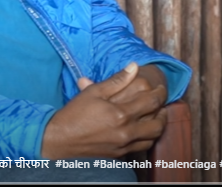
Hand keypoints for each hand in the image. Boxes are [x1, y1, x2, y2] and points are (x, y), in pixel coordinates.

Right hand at [41, 62, 167, 158]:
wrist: (58, 141)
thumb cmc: (74, 115)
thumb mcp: (93, 92)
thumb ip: (117, 80)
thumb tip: (134, 66)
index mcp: (120, 114)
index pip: (152, 101)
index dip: (161, 92)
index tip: (161, 88)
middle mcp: (125, 132)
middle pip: (158, 122)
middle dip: (163, 110)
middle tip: (161, 102)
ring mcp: (123, 145)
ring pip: (153, 137)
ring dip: (158, 125)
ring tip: (156, 115)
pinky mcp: (119, 155)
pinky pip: (143, 148)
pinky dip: (148, 138)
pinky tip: (144, 129)